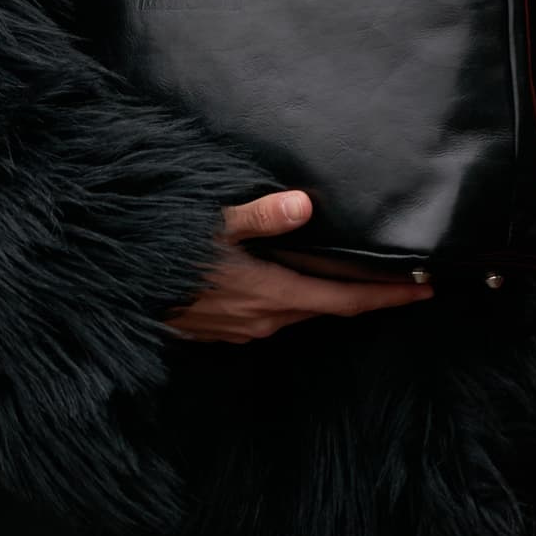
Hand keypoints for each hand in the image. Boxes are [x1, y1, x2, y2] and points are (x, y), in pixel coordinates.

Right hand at [163, 190, 436, 342]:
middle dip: (364, 293)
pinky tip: (288, 277)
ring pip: (297, 311)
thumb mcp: (208, 223)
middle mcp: (263, 320)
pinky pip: (270, 314)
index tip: (426, 289)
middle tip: (402, 277)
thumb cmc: (159, 251)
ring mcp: (241, 330)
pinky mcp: (221, 330)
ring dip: (326, 295)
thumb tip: (305, 204)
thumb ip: (259, 215)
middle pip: (327, 308)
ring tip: (352, 273)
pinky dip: (291, 297)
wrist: (110, 291)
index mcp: (270, 294)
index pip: (344, 300)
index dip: (388, 295)